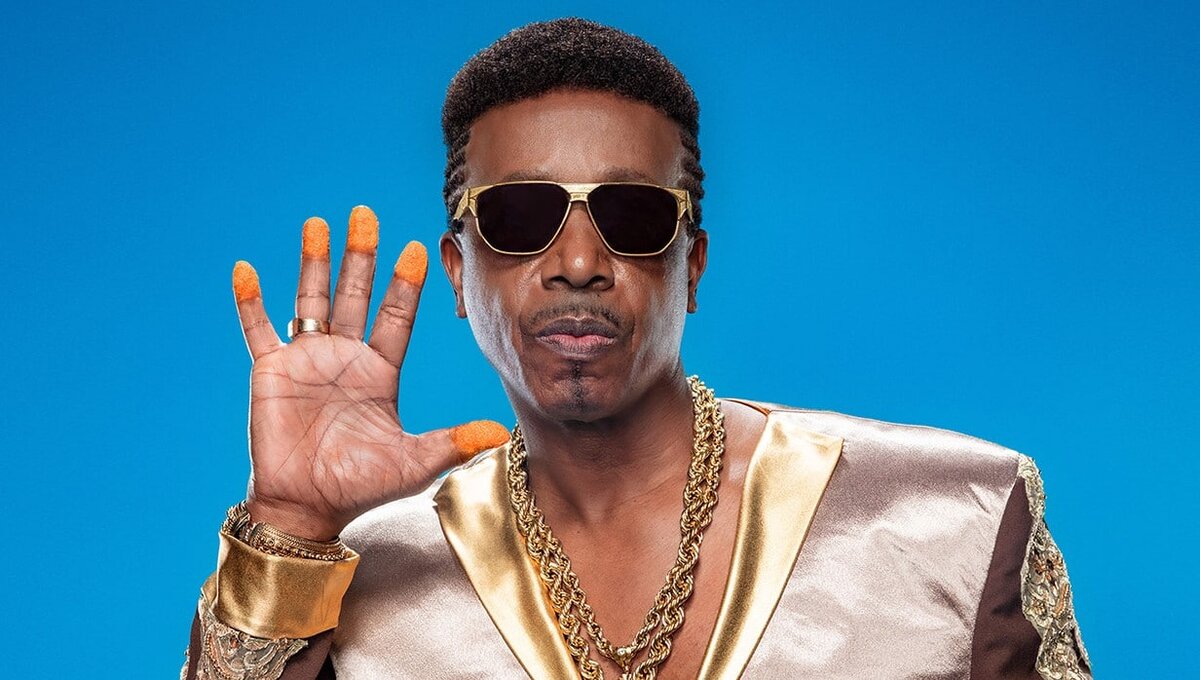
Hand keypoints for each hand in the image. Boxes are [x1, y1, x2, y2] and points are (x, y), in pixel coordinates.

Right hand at [230, 206, 507, 539]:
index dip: (404, 283)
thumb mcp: (413, 462)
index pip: (396, 316)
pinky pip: (258, 329)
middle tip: (366, 213)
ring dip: (314, 261)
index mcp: (381, 371)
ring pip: (311, 299)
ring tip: (318, 222)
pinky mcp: (271, 372)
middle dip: (362, 254)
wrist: (308, 506)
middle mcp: (346, 357)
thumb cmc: (361, 486)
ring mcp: (307, 360)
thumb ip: (452, 443)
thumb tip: (499, 434)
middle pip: (356, 294)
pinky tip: (245, 269)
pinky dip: (250, 301)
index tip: (416, 248)